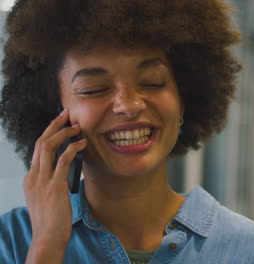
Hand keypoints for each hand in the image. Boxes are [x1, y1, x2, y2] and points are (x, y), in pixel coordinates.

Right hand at [23, 108, 86, 260]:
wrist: (47, 237)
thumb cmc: (51, 220)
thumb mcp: (47, 198)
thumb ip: (52, 183)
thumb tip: (65, 173)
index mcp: (30, 178)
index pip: (38, 149)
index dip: (49, 133)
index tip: (60, 122)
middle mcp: (33, 176)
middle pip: (41, 142)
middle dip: (54, 125)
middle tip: (66, 114)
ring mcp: (42, 180)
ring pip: (49, 147)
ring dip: (64, 133)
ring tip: (77, 126)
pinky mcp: (54, 186)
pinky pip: (63, 160)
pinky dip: (73, 148)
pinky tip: (82, 143)